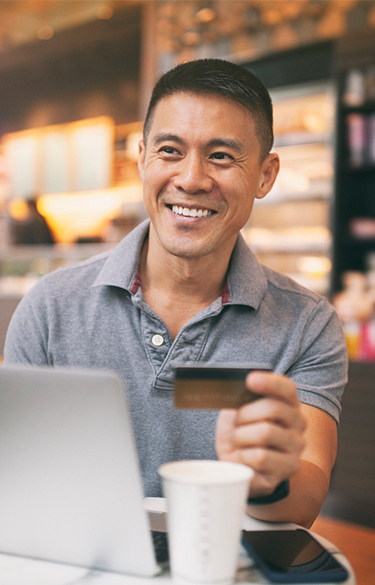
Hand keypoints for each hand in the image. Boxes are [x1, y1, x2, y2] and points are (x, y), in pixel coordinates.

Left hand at [215, 371, 305, 498]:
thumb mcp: (235, 412)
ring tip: (239, 442)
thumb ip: (240, 400)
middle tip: (237, 422)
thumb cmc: (240, 434)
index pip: (286, 388)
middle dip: (245, 414)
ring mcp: (297, 445)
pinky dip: (245, 457)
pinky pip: (261, 457)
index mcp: (287, 402)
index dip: (269, 382)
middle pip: (274, 408)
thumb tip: (235, 390)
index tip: (250, 380)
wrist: (241, 466)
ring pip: (266, 432)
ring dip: (242, 436)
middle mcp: (298, 422)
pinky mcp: (290, 467)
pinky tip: (245, 458)